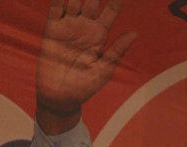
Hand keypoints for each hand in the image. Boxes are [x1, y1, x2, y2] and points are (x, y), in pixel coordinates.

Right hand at [36, 0, 135, 115]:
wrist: (60, 96)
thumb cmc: (86, 86)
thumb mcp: (105, 69)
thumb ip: (117, 51)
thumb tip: (135, 34)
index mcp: (100, 35)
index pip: (110, 12)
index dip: (116, 1)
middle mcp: (85, 27)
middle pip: (92, 2)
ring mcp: (68, 27)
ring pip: (74, 1)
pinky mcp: (52, 30)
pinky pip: (55, 9)